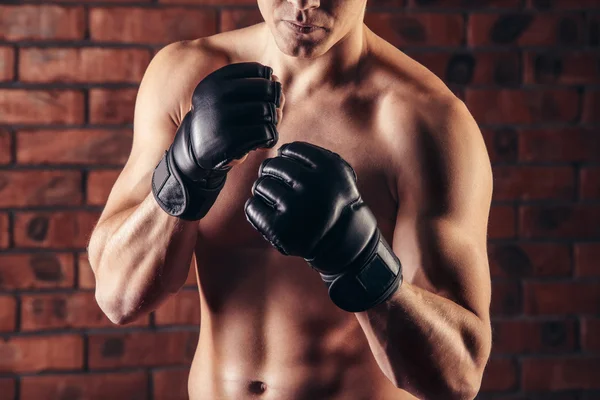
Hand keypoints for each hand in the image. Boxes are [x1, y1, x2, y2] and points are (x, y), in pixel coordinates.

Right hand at [152, 62, 281, 219]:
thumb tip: (276, 83)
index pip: (259, 71)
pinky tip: (263, 142)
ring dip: (273, 121)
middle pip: (266, 89)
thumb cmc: (220, 120)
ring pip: (268, 110)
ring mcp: (221, 118)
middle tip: (270, 114)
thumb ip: (253, 87)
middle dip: (274, 102)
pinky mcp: (229, 140)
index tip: (264, 97)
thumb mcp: (226, 98)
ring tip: (264, 129)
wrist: (194, 151)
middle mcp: (215, 96)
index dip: (269, 83)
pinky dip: (271, 137)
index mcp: (215, 81)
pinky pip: (266, 132)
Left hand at [244, 142, 401, 311]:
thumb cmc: (331, 202)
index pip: (290, 150)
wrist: (340, 242)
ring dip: (263, 191)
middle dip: (272, 172)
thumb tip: (279, 149)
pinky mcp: (280, 228)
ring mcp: (295, 207)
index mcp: (328, 167)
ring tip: (276, 200)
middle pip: (274, 165)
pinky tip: (267, 213)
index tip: (292, 170)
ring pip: (261, 185)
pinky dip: (254, 208)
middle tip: (279, 184)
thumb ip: (314, 156)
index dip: (287, 157)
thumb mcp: (336, 173)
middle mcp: (312, 185)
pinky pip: (252, 207)